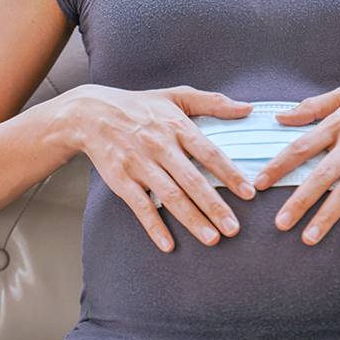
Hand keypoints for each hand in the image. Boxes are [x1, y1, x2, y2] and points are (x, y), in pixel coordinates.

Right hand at [66, 84, 254, 251]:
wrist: (90, 114)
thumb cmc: (141, 106)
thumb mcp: (177, 96)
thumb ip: (214, 102)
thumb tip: (248, 108)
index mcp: (177, 126)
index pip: (209, 152)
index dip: (229, 173)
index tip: (249, 193)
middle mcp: (160, 146)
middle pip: (191, 180)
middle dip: (214, 206)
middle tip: (234, 228)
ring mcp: (140, 164)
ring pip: (170, 196)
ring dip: (191, 219)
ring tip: (212, 238)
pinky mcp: (121, 180)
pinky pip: (140, 206)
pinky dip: (154, 226)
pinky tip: (168, 244)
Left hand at [254, 75, 339, 246]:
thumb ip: (312, 106)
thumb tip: (280, 117)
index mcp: (339, 122)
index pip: (302, 146)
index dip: (279, 165)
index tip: (260, 183)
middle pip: (322, 175)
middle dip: (299, 201)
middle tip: (280, 223)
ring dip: (327, 217)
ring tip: (309, 237)